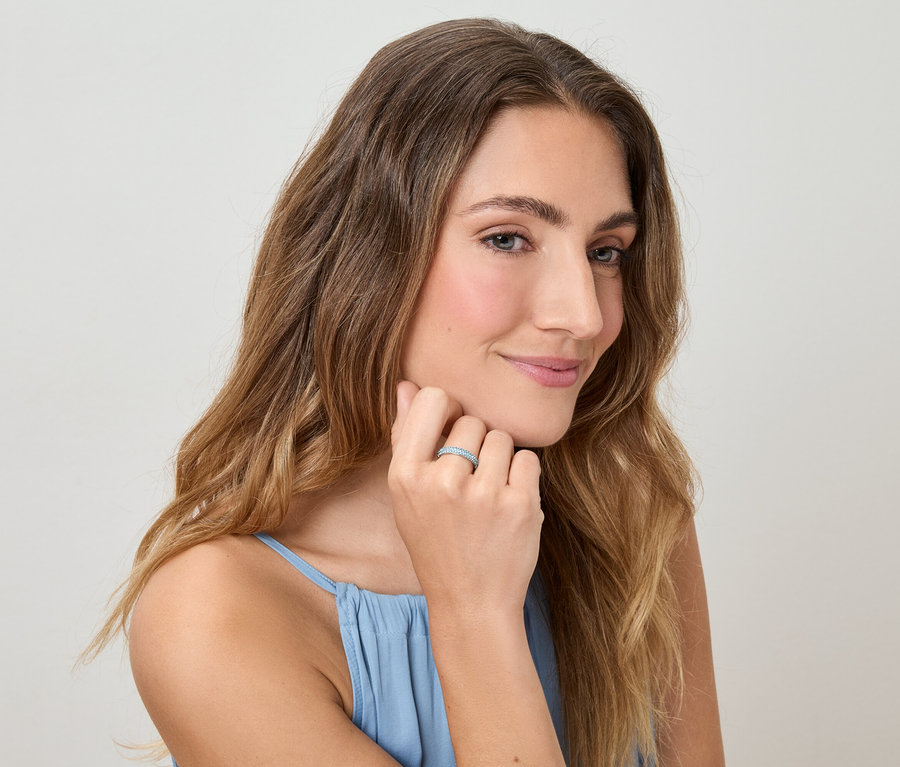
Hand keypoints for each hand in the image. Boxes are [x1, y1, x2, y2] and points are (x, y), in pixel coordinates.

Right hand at [388, 381, 542, 620]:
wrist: (471, 602)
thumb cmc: (436, 543)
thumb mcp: (407, 495)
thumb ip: (406, 437)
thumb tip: (406, 385)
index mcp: (405, 476)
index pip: (432, 399)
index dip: (446, 410)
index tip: (450, 432)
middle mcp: (442, 482)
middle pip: (471, 421)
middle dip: (475, 443)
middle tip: (469, 482)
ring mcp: (484, 494)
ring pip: (502, 438)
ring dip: (500, 459)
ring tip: (488, 493)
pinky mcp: (520, 505)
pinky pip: (528, 458)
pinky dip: (523, 476)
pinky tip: (509, 502)